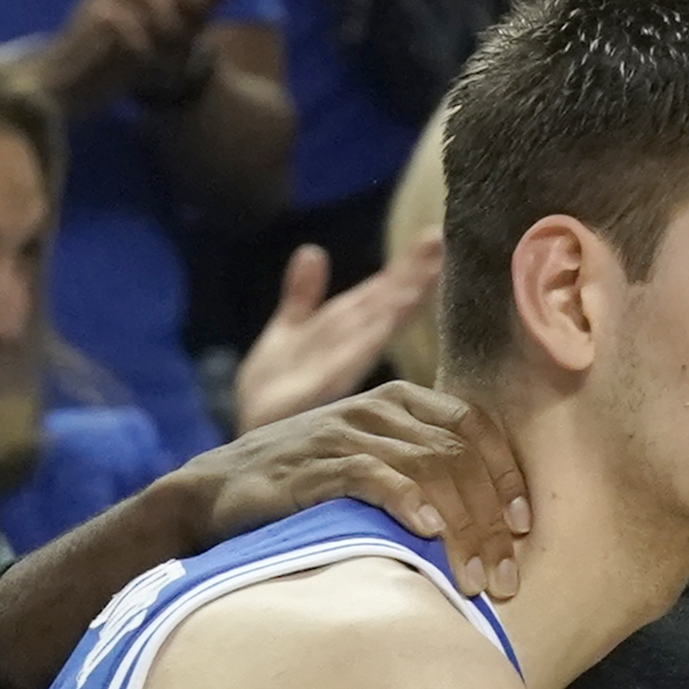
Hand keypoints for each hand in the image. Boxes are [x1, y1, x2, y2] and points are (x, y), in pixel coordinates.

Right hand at [184, 382, 530, 599]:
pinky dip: (405, 500)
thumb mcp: (368, 463)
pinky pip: (370, 474)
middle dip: (490, 521)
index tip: (523, 528)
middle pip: (459, 456)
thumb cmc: (303, 489)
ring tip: (474, 577)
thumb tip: (486, 519)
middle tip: (502, 578)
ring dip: (461, 527)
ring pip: (427, 469)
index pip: (475, 426)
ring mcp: (341, 434)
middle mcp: (374, 410)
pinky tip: (427, 531)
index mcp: (398, 402)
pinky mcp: (311, 466)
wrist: (213, 494)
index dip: (506, 475)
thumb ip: (419, 469)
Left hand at [233, 235, 443, 434]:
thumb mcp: (287, 334)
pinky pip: (345, 360)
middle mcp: (344, 353)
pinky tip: (386, 317)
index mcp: (339, 335)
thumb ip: (302, 295)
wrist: (250, 452)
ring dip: (396, 304)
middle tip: (439, 240)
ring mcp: (334, 373)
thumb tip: (313, 251)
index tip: (433, 237)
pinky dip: (367, 338)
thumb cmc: (275, 396)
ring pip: (370, 330)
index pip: (375, 296)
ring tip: (424, 275)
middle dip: (410, 277)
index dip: (403, 269)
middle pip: (380, 307)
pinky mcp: (315, 393)